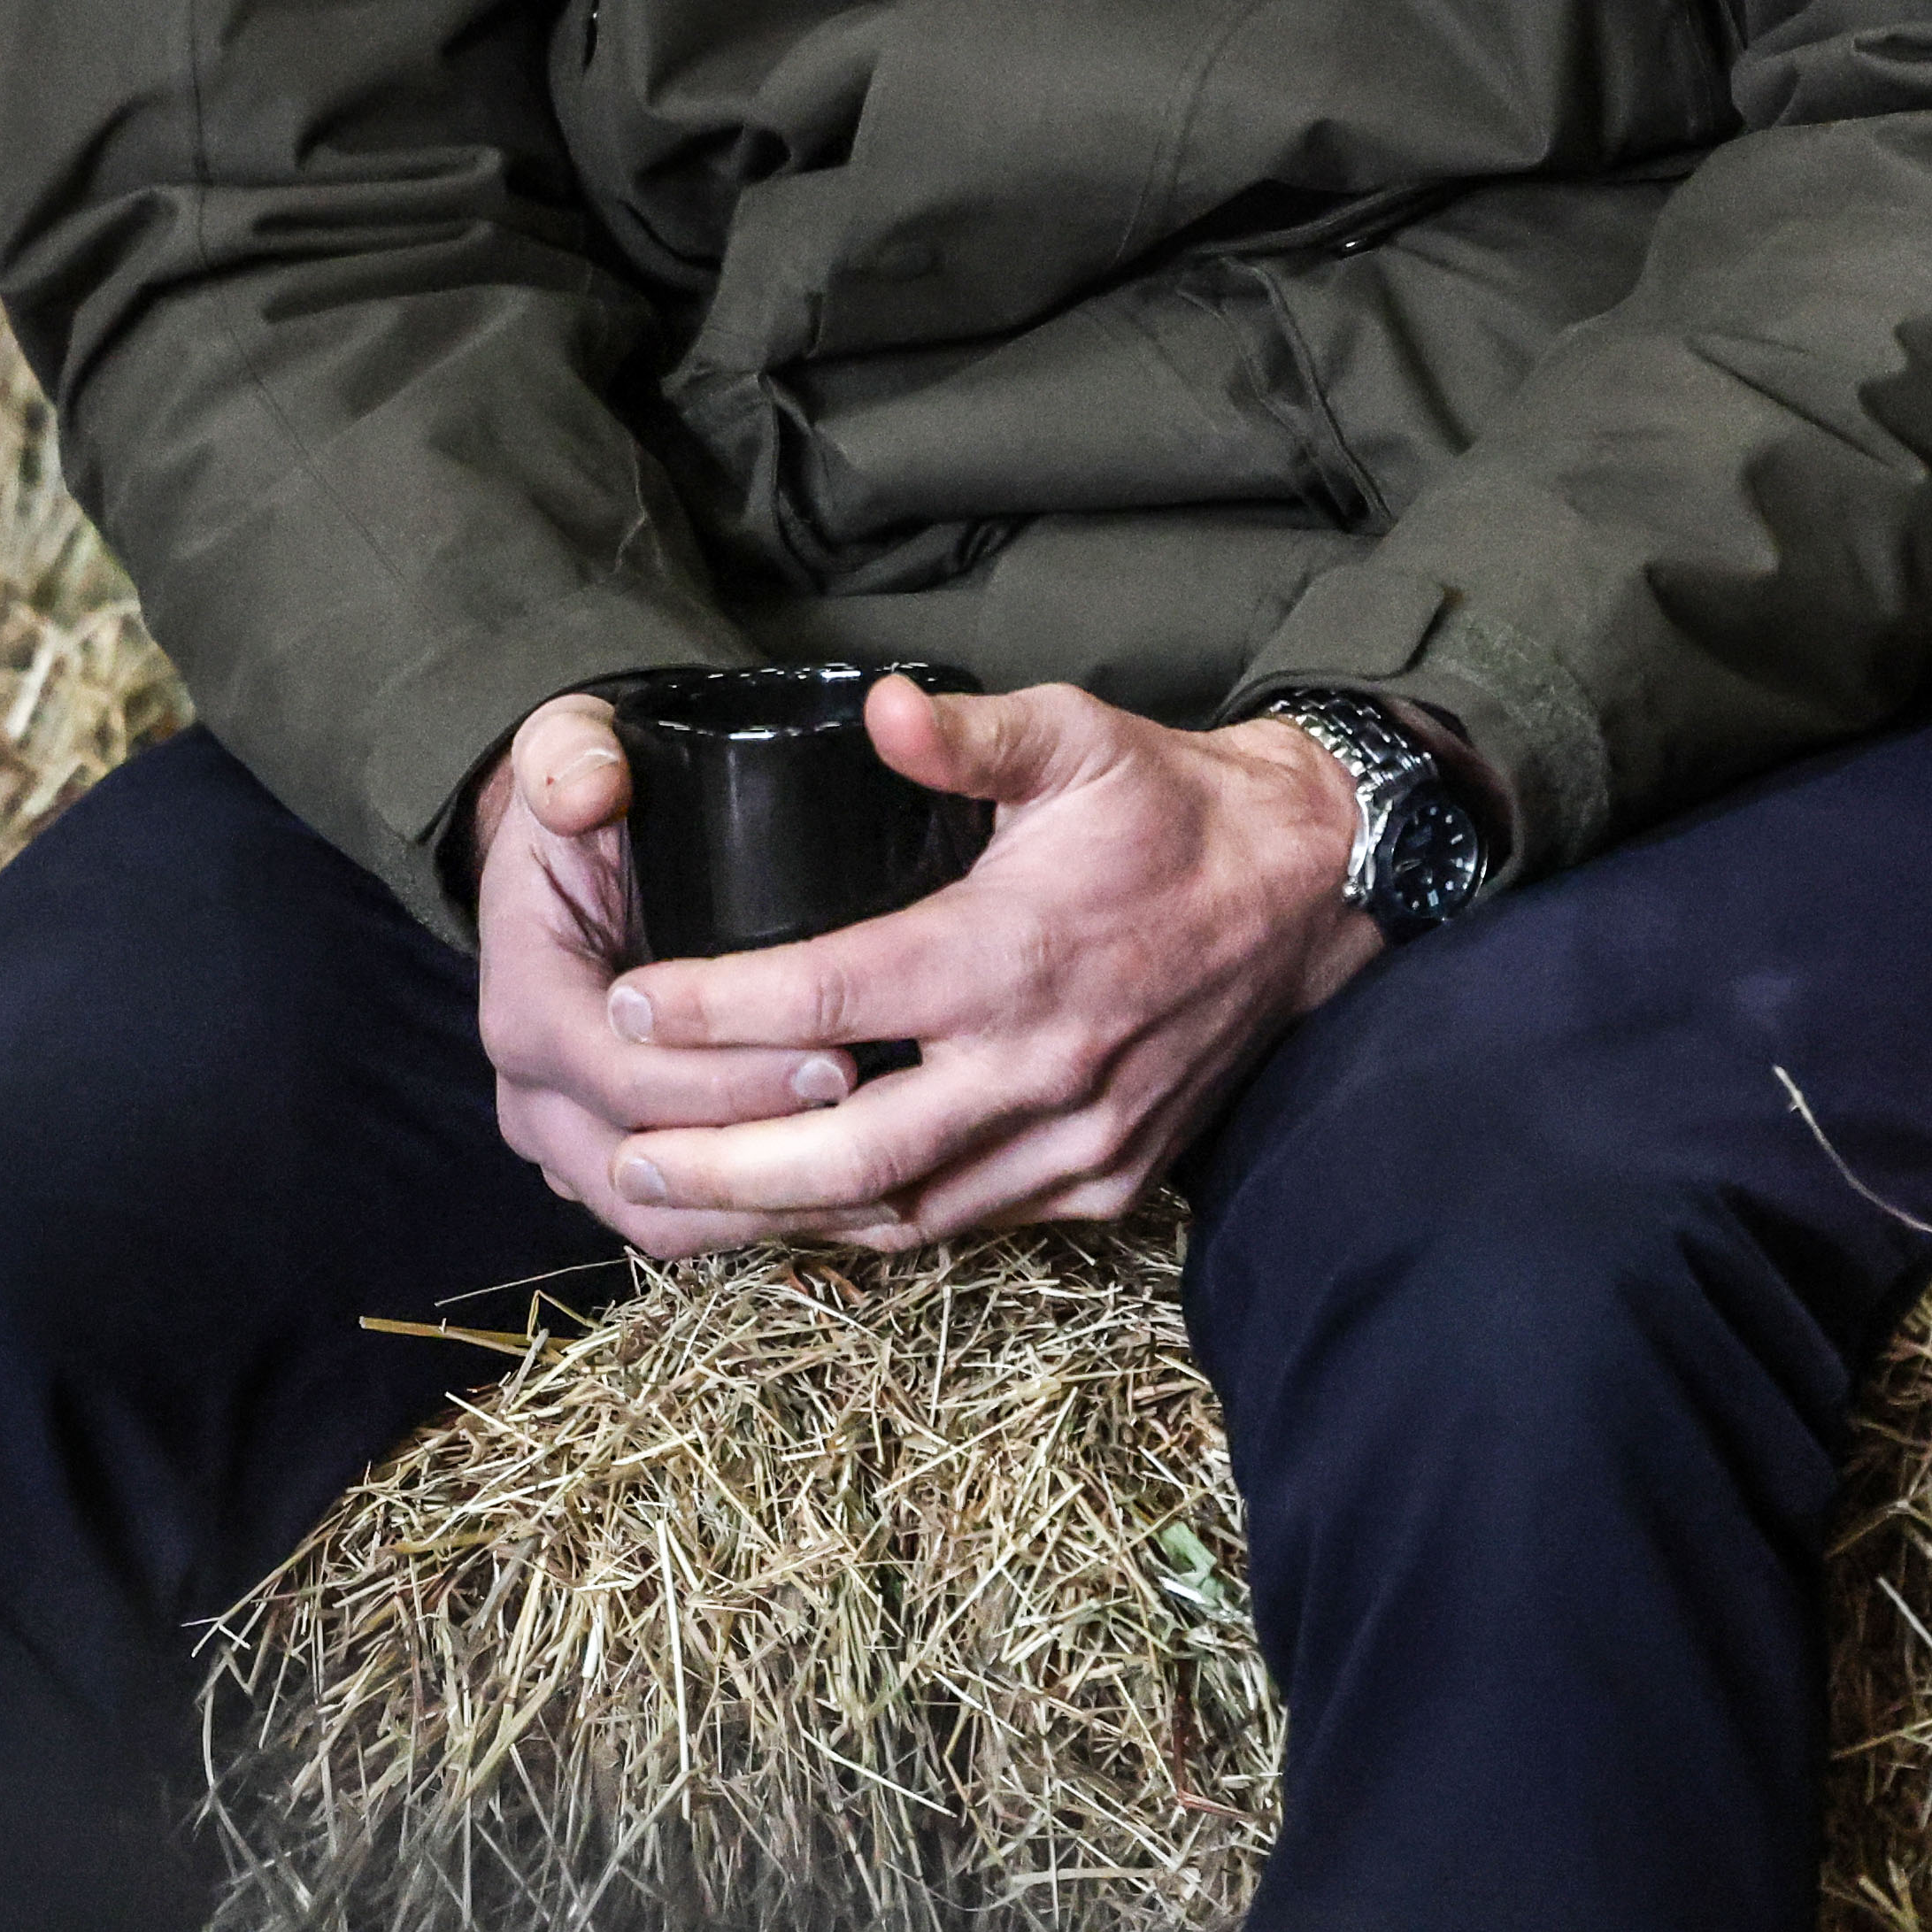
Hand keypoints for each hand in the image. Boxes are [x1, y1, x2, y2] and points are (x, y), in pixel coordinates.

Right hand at [472, 690, 881, 1263]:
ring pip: (662, 1222)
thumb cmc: (583, 805)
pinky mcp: (609, 1167)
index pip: (624, 1078)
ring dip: (769, 1210)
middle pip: (646, 1169)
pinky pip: (679, 1229)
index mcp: (526, 1006)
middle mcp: (533, 1094)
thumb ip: (570, 756)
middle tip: (877, 1114)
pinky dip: (759, 1224)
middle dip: (764, 1154)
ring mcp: (565, 1145)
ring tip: (882, 1172)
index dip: (727, 1081)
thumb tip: (593, 788)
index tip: (834, 1053)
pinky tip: (853, 1199)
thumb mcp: (567, 750)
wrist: (563, 861)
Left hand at [580, 680, 1380, 1252]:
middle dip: (723, 1170)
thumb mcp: (1077, 735)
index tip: (626, 1005)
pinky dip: (886, 1222)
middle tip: (624, 1160)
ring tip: (692, 1199)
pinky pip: (974, 1223)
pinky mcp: (1110, 1178)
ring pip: (907, 1215)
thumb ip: (969, 732)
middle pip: (848, 1157)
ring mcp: (1078, 1138)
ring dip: (792, 1217)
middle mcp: (1039, 1065)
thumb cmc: (1173, 807)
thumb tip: (876, 707)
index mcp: (1010, 953)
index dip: (710, 1012)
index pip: (826, 1001)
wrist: (1307, 890)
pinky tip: (817, 1204)